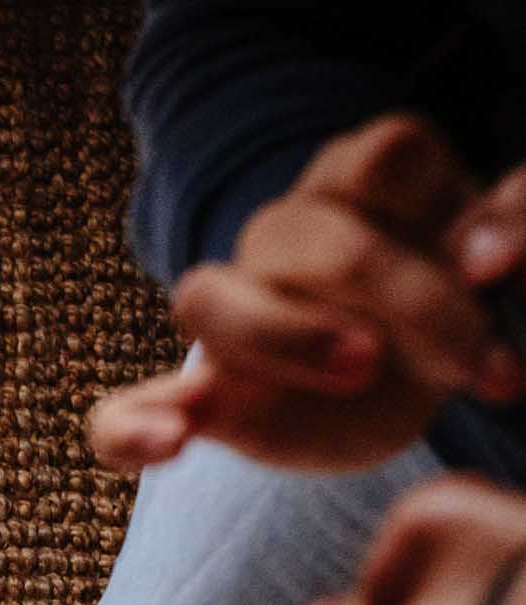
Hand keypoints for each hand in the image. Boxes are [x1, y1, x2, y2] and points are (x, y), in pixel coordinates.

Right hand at [92, 113, 525, 474]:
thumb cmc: (456, 313)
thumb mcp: (498, 268)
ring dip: (283, 337)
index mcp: (360, 187)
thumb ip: (510, 232)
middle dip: (401, 299)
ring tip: (360, 373)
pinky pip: (117, 413)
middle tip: (474, 363)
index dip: (440, 209)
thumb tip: (486, 260)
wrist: (412, 396)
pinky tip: (169, 445)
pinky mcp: (201, 403)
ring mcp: (229, 320)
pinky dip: (130, 428)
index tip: (494, 278)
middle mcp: (282, 239)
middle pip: (308, 236)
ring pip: (206, 297)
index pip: (382, 159)